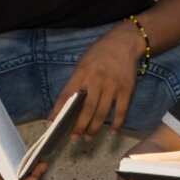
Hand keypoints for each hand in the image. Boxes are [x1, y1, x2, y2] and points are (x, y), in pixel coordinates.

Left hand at [50, 24, 141, 139]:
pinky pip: (121, 110)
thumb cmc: (99, 54)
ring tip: (88, 137)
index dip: (59, 109)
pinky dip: (117, 123)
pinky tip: (112, 132)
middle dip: (79, 125)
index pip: (68, 94)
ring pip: (102, 112)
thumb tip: (65, 104)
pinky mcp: (126, 89)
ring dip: (94, 127)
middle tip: (74, 137)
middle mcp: (97, 79)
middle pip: (87, 107)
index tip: (53, 123)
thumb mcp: (83, 63)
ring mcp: (113, 85)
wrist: (123, 42)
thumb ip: (76, 82)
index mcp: (83, 72)